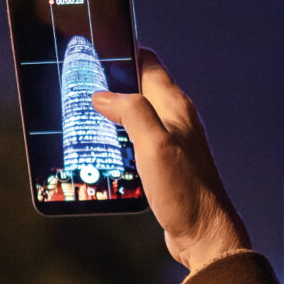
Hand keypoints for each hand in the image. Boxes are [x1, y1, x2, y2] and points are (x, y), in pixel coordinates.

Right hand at [92, 49, 250, 270]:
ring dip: (113, 116)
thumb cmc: (185, 190)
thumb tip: (105, 94)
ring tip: (83, 120)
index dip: (124, 53)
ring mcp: (173, 142)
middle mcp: (177, 119)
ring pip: (137, 117)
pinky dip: (120, 141)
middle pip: (140, 89)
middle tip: (79, 89)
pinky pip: (138, 142)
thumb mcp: (155, 145)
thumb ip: (133, 112)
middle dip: (112, 86)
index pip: (149, 64)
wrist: (204, 232)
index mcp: (176, 107)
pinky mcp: (166, 164)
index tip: (96, 51)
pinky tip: (103, 152)